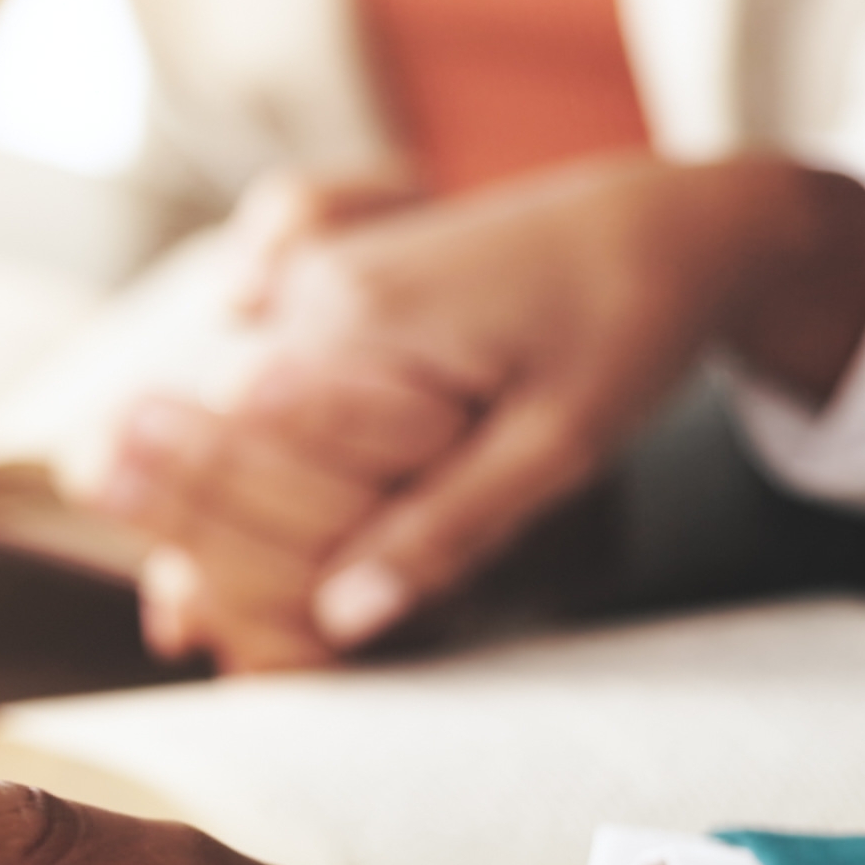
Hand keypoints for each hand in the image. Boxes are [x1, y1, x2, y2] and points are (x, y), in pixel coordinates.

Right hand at [87, 154, 864, 667]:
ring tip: (205, 614)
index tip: (238, 640)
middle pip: (234, 442)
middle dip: (224, 540)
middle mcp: (318, 295)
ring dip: (240, 511)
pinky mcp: (341, 295)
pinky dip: (268, 465)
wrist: (671, 224)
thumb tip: (343, 618)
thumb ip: (447, 527)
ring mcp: (321, 286)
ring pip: (248, 424)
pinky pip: (279, 395)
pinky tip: (270, 537)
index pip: (251, 457)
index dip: (241, 554)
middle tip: (193, 636)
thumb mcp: (562, 442)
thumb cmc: (630, 321)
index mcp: (359, 322)